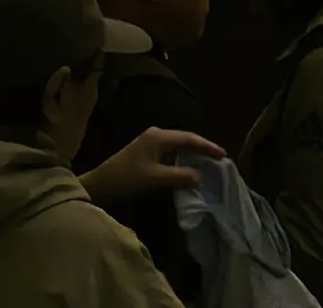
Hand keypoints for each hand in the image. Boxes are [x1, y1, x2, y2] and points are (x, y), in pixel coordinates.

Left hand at [81, 128, 224, 205]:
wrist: (99, 186)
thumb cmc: (125, 179)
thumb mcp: (154, 179)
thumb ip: (179, 176)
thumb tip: (200, 176)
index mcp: (158, 137)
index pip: (189, 138)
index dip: (208, 146)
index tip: (224, 155)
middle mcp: (155, 136)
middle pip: (185, 140)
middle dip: (202, 150)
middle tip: (219, 161)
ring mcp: (149, 144)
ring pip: (177, 147)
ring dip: (192, 156)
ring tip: (207, 166)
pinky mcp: (145, 154)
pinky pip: (170, 154)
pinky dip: (181, 161)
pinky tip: (187, 171)